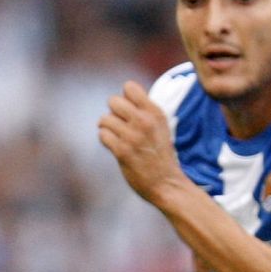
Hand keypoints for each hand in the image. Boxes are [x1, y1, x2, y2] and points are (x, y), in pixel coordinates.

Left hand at [98, 82, 184, 203]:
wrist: (167, 184)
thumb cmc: (162, 156)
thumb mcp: (161, 127)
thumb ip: (146, 111)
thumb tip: (124, 99)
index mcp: (155, 112)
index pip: (129, 87)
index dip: (125, 98)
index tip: (129, 112)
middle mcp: (144, 121)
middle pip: (113, 101)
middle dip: (114, 113)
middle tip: (121, 126)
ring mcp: (132, 136)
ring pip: (105, 119)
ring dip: (107, 128)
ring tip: (116, 137)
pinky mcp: (122, 151)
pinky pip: (103, 135)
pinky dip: (105, 140)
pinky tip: (114, 146)